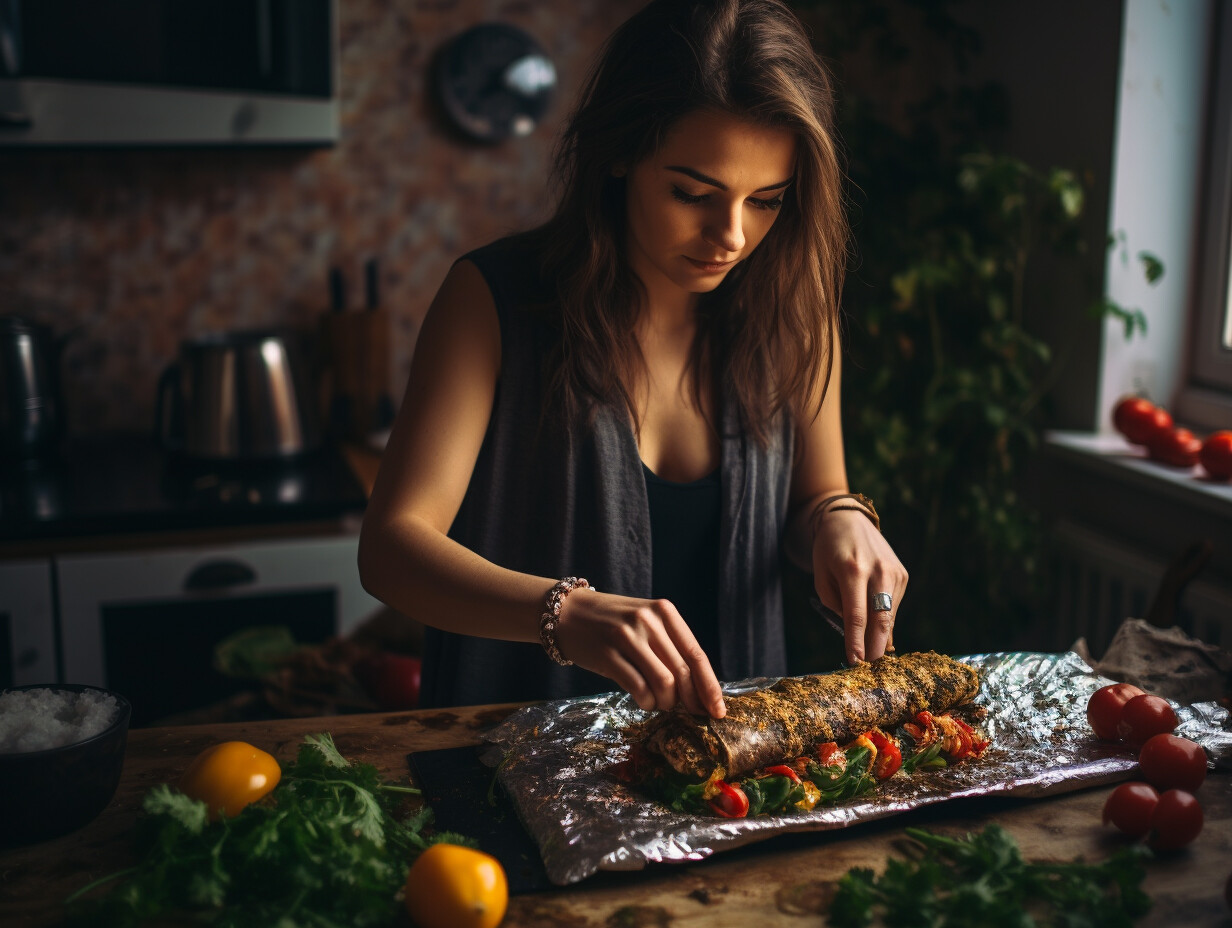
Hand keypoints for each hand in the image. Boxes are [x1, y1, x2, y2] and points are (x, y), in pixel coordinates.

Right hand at [553, 589, 726, 717]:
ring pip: (663, 683)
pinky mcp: (607, 655)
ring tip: (661, 703)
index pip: (696, 654)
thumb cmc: (612, 622)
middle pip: (682, 672)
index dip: (710, 686)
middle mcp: (648, 621)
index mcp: (664, 611)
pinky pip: (638, 688)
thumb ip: (669, 646)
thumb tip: (698, 688)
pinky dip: (647, 702)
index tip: (718, 710)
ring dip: (667, 703)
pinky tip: (644, 701)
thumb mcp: (645, 621)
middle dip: (692, 700)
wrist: (567, 612)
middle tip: (692, 714)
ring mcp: (626, 636)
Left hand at [811, 509, 907, 663]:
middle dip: (875, 648)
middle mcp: (878, 571)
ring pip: (889, 616)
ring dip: (880, 636)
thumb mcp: (822, 577)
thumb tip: (854, 633)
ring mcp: (894, 572)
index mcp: (852, 570)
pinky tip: (876, 629)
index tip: (854, 662)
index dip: (856, 642)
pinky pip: (893, 606)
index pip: (856, 616)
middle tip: (869, 669)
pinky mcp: (902, 574)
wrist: (849, 519)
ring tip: (871, 652)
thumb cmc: (828, 550)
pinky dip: (884, 620)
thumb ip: (836, 605)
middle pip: (881, 620)